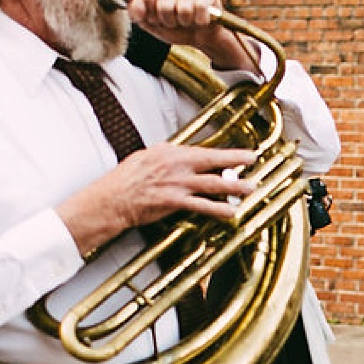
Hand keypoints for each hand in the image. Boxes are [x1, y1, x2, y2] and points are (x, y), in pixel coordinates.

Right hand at [58, 143, 257, 252]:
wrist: (111, 198)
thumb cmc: (126, 179)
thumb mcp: (148, 158)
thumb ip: (169, 156)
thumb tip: (186, 156)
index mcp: (170, 152)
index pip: (203, 150)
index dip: (224, 153)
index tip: (240, 153)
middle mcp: (176, 165)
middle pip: (212, 160)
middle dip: (236, 159)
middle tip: (253, 159)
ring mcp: (177, 183)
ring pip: (212, 183)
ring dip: (234, 186)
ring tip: (250, 188)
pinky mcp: (174, 201)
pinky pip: (201, 205)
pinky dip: (218, 209)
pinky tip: (231, 212)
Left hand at [127, 0, 251, 70]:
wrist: (198, 36)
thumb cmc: (172, 26)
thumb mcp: (149, 23)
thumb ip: (136, 14)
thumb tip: (137, 4)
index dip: (151, 15)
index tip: (156, 19)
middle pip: (164, 5)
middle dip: (169, 21)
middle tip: (173, 21)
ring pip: (184, 9)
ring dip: (185, 22)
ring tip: (187, 20)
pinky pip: (200, 9)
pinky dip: (200, 21)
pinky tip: (200, 18)